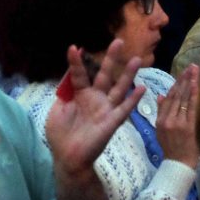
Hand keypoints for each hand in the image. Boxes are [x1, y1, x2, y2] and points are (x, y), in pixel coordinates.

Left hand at [46, 40, 144, 178]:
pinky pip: (124, 109)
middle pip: (104, 75)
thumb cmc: (61, 136)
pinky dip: (133, 99)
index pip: (79, 74)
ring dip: (128, 74)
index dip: (76, 62)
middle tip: (118, 41)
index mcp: (79, 96)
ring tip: (137, 59)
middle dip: (111, 59)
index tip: (74, 47)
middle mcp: (95, 99)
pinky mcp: (112, 122)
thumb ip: (63, 94)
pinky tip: (142, 88)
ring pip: (119, 88)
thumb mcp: (57, 111)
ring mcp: (105, 110)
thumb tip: (67, 77)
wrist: (68, 158)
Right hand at [155, 64, 199, 167]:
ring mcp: (178, 123)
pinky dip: (193, 95)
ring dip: (189, 83)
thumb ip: (161, 112)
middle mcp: (167, 119)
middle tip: (190, 66)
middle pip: (176, 95)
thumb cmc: (170, 148)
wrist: (178, 163)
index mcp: (160, 120)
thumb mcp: (160, 130)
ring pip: (183, 99)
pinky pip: (191, 108)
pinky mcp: (188, 127)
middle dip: (183, 79)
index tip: (182, 72)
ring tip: (194, 71)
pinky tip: (195, 85)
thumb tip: (161, 95)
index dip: (175, 84)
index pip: (168, 98)